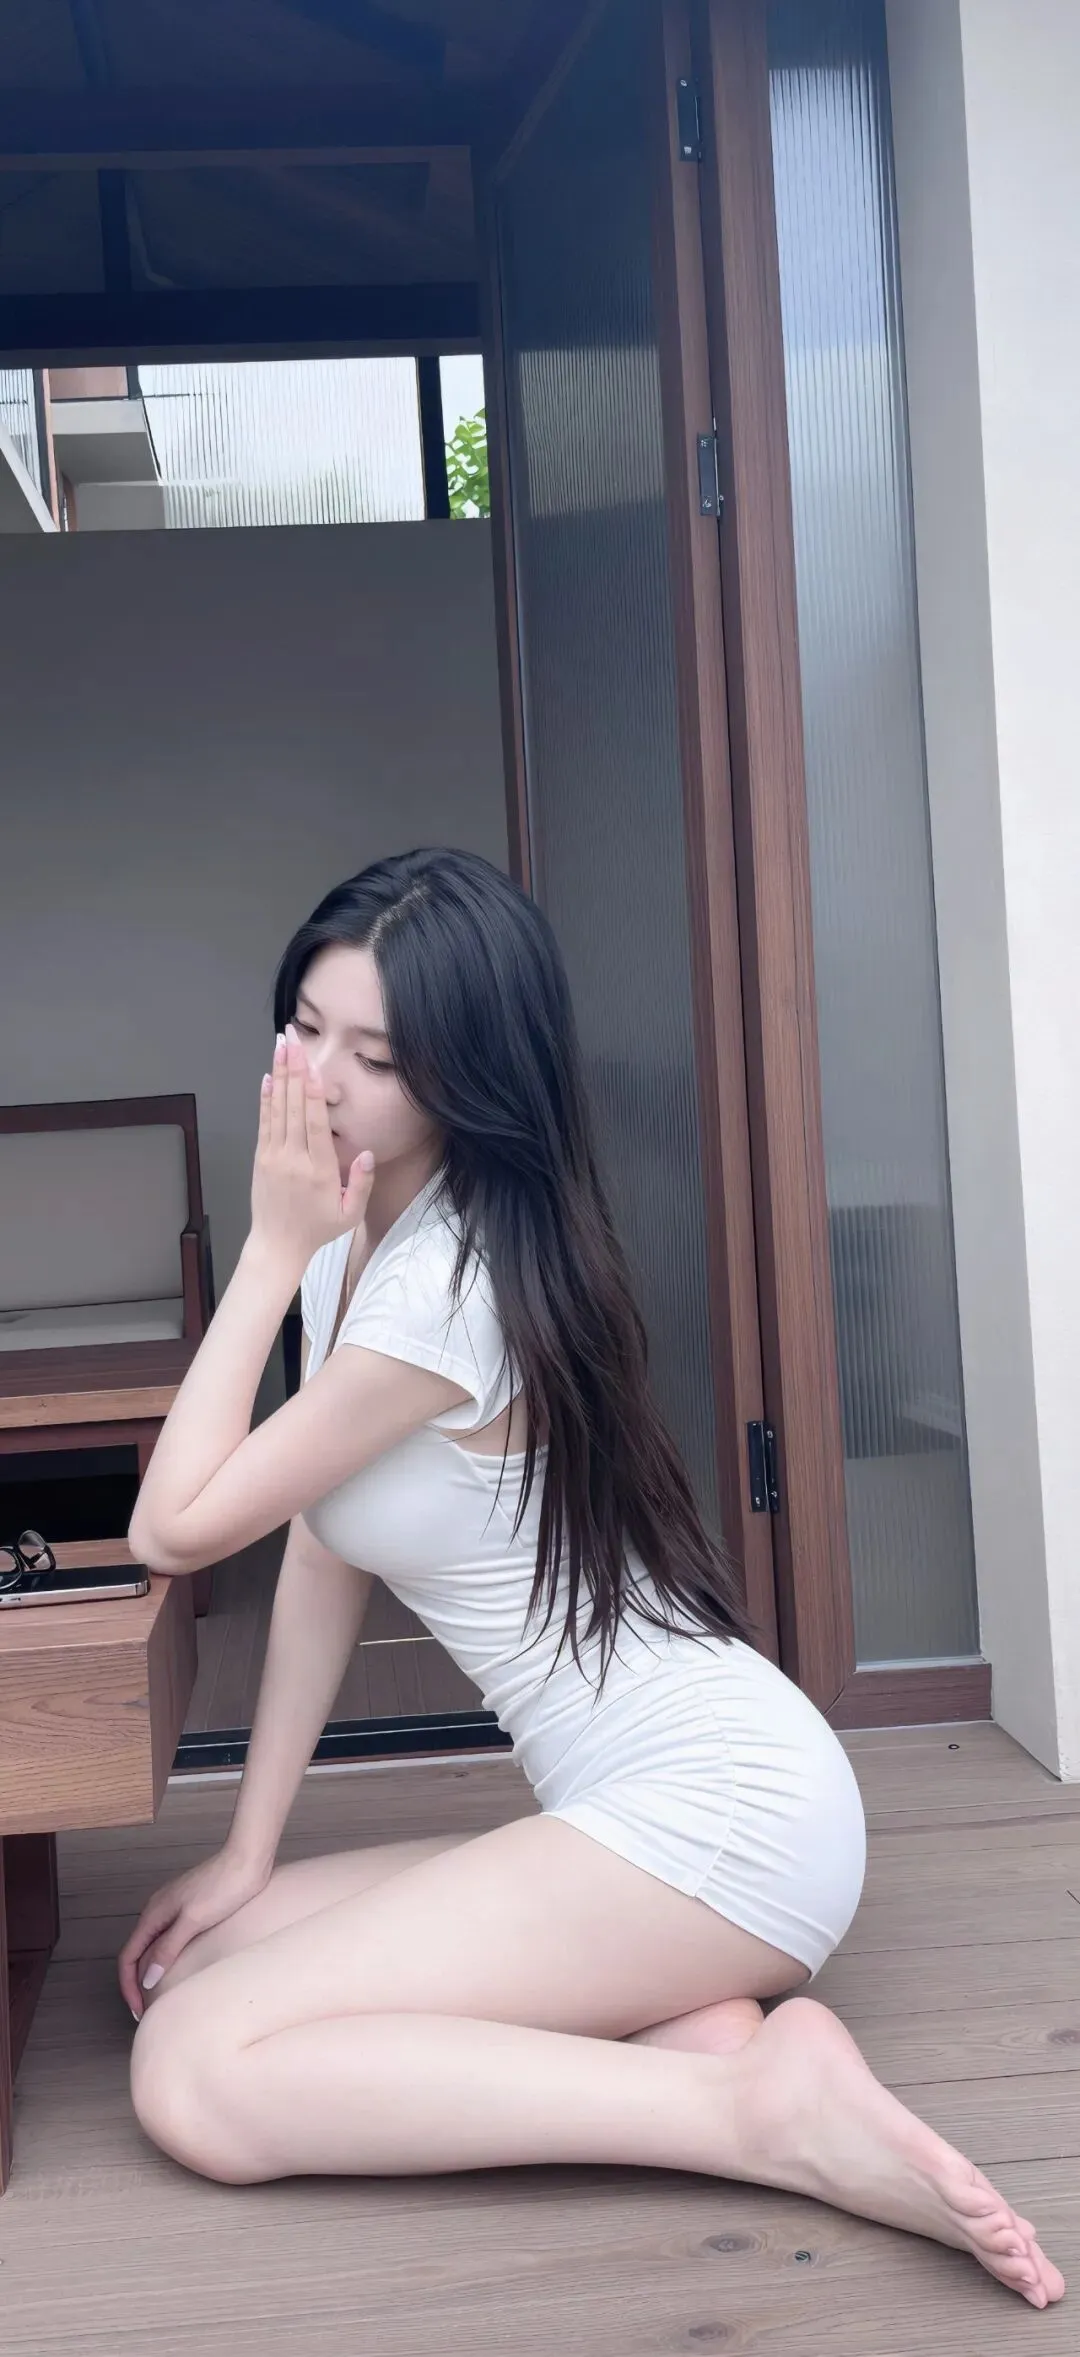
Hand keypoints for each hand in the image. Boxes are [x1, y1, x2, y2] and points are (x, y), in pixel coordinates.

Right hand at [119, 1846, 274, 2018]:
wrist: (247, 1860)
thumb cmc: (223, 1887)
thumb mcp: (193, 1921)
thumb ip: (168, 1948)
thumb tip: (146, 1979)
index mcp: (154, 1912)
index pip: (128, 1956)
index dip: (129, 1986)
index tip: (139, 2010)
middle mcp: (158, 1910)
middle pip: (137, 1952)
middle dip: (136, 1982)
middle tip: (147, 2010)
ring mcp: (174, 1908)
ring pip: (152, 1945)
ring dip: (150, 1971)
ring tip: (159, 1996)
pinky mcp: (190, 1908)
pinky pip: (168, 1938)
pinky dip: (165, 1958)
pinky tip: (178, 1969)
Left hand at [250, 1023, 374, 1268]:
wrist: (278, 1245)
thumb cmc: (318, 1229)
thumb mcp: (350, 1214)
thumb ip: (362, 1183)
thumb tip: (367, 1152)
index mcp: (319, 1170)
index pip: (315, 1123)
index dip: (311, 1090)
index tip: (311, 1062)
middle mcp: (294, 1158)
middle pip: (293, 1106)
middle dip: (292, 1068)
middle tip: (291, 1038)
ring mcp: (274, 1156)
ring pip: (277, 1108)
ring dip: (279, 1074)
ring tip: (280, 1046)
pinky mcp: (261, 1157)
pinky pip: (264, 1122)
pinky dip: (266, 1098)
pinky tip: (268, 1077)